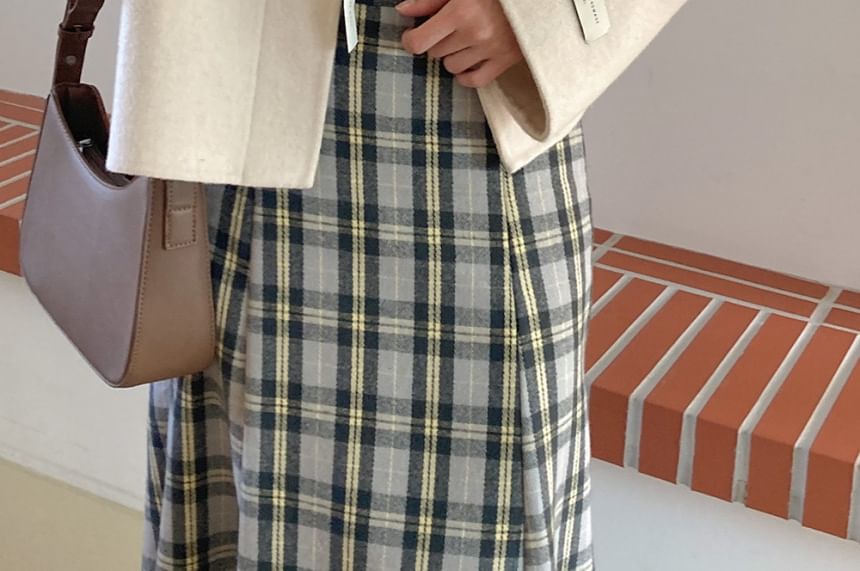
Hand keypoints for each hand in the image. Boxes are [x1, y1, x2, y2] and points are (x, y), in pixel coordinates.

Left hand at [396, 0, 523, 88]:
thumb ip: (429, 0)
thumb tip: (402, 10)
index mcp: (460, 12)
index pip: (419, 42)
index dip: (411, 39)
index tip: (413, 35)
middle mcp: (475, 34)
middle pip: (435, 53)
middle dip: (437, 41)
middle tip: (448, 29)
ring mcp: (491, 50)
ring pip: (452, 67)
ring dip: (452, 56)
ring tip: (463, 40)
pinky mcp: (506, 60)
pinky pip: (475, 81)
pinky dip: (466, 76)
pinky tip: (466, 64)